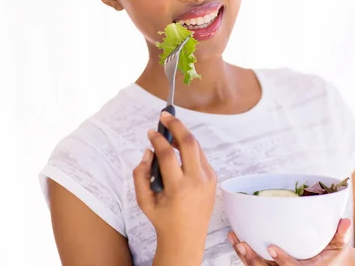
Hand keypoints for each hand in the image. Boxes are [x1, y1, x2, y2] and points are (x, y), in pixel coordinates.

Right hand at [133, 111, 216, 263]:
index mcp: (179, 188)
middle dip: (177, 125)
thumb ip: (140, 174)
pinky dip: (189, 149)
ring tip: (169, 130)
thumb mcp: (143, 201)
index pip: (168, 155)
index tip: (150, 132)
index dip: (158, 140)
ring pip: (197, 147)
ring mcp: (208, 180)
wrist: (187, 238)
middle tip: (165, 116)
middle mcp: (197, 182)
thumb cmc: (162, 219)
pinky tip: (178, 148)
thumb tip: (148, 151)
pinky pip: (201, 157)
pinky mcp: (214, 179)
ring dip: (183, 135)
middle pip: (189, 142)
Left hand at [228, 219, 354, 265]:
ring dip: (244, 255)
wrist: (329, 265)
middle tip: (243, 244)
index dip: (282, 261)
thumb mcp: (339, 245)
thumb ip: (341, 234)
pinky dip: (243, 253)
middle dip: (254, 259)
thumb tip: (346, 221)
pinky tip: (234, 239)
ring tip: (235, 239)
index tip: (272, 249)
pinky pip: (255, 263)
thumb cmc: (333, 253)